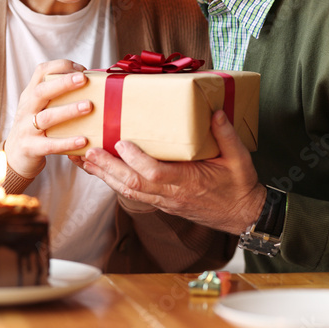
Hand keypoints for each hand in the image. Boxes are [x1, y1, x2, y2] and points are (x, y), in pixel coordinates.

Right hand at [4, 59, 92, 178]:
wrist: (13, 156)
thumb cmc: (34, 128)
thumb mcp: (38, 108)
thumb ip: (55, 96)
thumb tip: (89, 85)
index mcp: (30, 95)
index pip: (41, 72)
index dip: (61, 67)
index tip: (81, 69)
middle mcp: (27, 109)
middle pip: (42, 91)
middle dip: (64, 83)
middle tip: (84, 79)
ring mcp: (27, 129)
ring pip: (47, 117)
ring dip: (69, 110)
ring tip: (88, 106)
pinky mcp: (31, 148)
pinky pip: (50, 144)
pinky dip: (67, 142)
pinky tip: (82, 140)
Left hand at [79, 110, 265, 233]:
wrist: (243, 216)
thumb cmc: (239, 186)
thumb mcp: (239, 158)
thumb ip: (226, 135)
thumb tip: (215, 111)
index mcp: (190, 182)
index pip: (156, 174)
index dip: (136, 160)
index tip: (121, 143)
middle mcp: (172, 194)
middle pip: (133, 185)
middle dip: (109, 169)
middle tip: (89, 152)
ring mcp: (165, 201)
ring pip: (128, 192)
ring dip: (105, 176)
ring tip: (85, 160)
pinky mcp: (162, 203)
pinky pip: (133, 194)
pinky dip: (114, 182)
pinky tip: (101, 170)